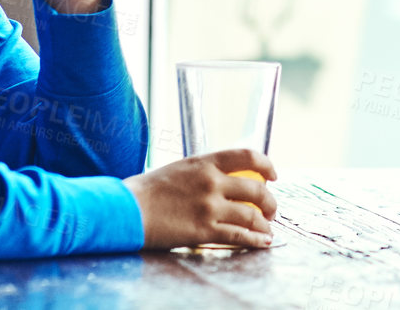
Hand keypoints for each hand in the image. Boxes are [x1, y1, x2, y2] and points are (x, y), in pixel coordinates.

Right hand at [124, 148, 278, 250]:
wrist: (127, 209)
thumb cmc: (147, 191)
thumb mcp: (179, 169)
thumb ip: (203, 172)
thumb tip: (221, 178)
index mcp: (205, 162)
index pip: (246, 156)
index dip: (266, 164)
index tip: (273, 175)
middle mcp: (211, 182)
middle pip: (256, 189)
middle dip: (270, 201)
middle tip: (271, 209)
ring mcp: (209, 207)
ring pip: (251, 215)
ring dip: (265, 223)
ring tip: (267, 228)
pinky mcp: (203, 231)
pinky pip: (238, 236)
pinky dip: (255, 240)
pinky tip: (263, 242)